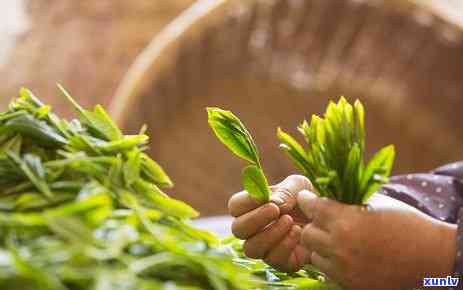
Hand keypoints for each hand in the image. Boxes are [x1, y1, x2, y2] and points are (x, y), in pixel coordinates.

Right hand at [228, 175, 311, 271]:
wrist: (330, 219)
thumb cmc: (308, 198)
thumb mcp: (299, 186)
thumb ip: (285, 191)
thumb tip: (274, 202)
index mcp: (253, 207)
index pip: (235, 206)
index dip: (246, 202)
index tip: (264, 196)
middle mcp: (254, 230)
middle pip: (238, 229)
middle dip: (255, 219)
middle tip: (274, 210)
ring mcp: (266, 248)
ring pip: (251, 248)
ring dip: (269, 234)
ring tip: (289, 222)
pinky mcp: (282, 262)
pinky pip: (273, 260)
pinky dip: (285, 246)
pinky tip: (298, 233)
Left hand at [298, 191, 456, 289]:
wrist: (430, 255)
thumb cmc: (404, 222)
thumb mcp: (373, 201)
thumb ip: (345, 199)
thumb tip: (321, 192)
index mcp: (345, 220)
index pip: (311, 207)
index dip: (308, 200)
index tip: (308, 198)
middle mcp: (339, 246)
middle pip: (307, 233)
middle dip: (314, 225)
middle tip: (324, 221)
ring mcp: (344, 268)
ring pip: (314, 255)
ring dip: (321, 246)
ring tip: (337, 240)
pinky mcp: (350, 284)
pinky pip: (328, 272)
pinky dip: (332, 263)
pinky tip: (347, 255)